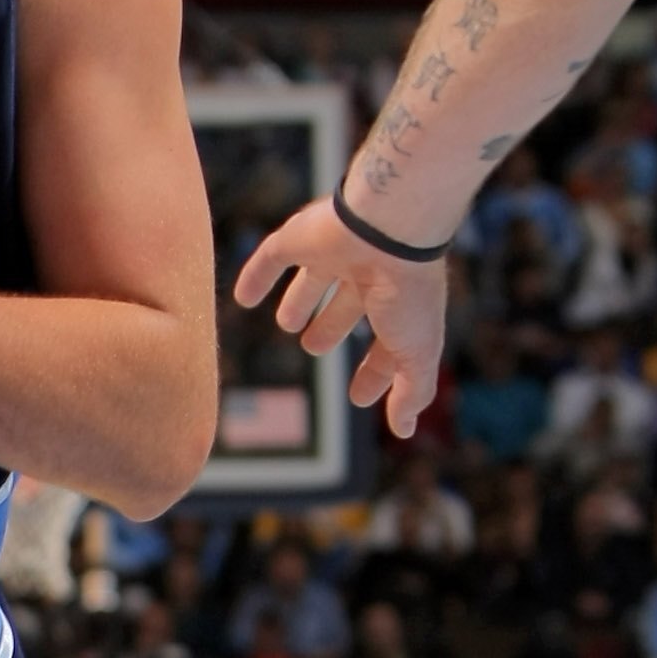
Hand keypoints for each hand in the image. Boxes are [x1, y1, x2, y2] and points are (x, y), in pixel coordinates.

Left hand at [229, 192, 446, 441]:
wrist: (389, 227)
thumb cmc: (407, 293)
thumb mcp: (415, 352)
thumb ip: (411, 391)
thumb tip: (404, 429)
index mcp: (397, 301)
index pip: (384, 343)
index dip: (374, 372)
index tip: (358, 397)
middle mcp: (366, 275)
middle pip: (345, 306)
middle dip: (331, 328)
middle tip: (313, 347)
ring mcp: (332, 254)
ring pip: (313, 279)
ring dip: (299, 301)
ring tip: (285, 322)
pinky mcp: (298, 237)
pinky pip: (271, 257)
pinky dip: (256, 276)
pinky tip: (241, 298)